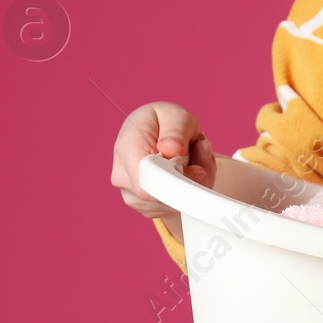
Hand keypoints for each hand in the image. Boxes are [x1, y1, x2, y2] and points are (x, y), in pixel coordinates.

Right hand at [110, 102, 216, 240]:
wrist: (159, 133)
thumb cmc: (166, 122)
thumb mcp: (176, 114)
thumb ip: (176, 130)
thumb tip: (171, 150)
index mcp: (127, 146)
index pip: (145, 180)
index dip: (175, 181)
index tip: (196, 169)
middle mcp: (122, 175)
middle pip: (163, 197)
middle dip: (192, 179)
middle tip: (200, 154)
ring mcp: (131, 194)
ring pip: (174, 204)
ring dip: (194, 184)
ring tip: (193, 160)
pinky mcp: (145, 206)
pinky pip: (176, 208)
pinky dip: (190, 192)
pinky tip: (187, 173)